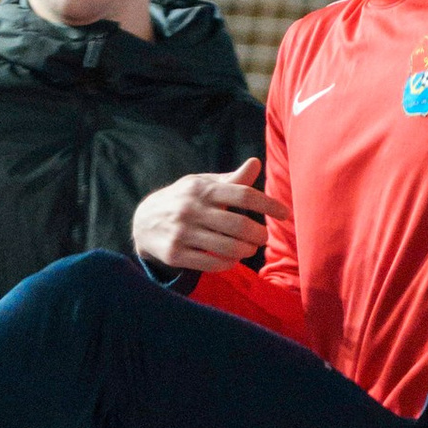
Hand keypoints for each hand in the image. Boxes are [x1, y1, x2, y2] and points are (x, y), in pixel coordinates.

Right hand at [134, 159, 270, 273]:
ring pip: (228, 247)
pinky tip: (232, 258)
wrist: (142, 221)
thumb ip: (231, 179)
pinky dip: (228, 263)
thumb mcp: (203, 184)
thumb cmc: (183, 200)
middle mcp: (192, 209)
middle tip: (263, 238)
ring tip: (248, 248)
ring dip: (246, 251)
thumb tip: (256, 163)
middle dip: (258, 234)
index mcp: (202, 189)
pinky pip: (212, 264)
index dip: (268, 205)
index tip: (285, 214)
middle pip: (239, 225)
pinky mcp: (175, 254)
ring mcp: (182, 233)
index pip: (243, 194)